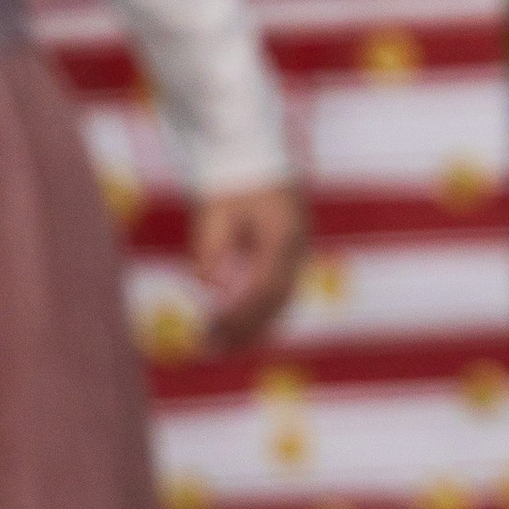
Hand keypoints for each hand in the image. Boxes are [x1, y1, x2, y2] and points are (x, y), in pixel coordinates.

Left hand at [190, 182, 304, 353]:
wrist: (258, 160)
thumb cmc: (233, 184)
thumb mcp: (216, 211)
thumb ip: (211, 246)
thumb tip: (209, 284)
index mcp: (283, 236)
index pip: (266, 286)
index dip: (242, 311)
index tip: (213, 326)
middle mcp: (298, 250)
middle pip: (278, 302)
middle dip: (246, 328)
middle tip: (212, 348)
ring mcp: (299, 256)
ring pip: (282, 304)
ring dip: (252, 328)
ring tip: (219, 347)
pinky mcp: (292, 261)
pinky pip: (280, 298)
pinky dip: (259, 318)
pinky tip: (236, 333)